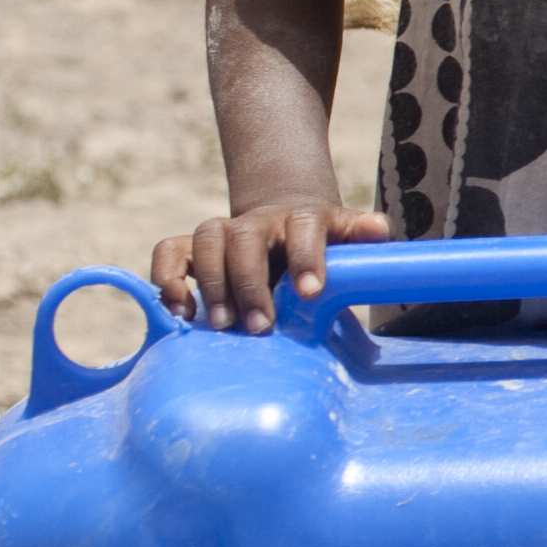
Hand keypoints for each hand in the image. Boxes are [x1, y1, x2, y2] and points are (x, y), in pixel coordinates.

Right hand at [154, 201, 384, 329]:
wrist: (285, 222)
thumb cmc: (321, 243)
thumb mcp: (345, 237)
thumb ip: (360, 234)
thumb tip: (381, 229)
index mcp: (304, 218)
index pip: (306, 228)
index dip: (307, 258)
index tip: (310, 294)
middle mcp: (258, 221)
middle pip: (245, 239)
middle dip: (250, 283)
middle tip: (259, 327)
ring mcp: (223, 230)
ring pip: (206, 241)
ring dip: (210, 284)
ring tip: (221, 326)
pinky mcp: (191, 246)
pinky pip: (168, 252)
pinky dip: (166, 278)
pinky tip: (178, 311)